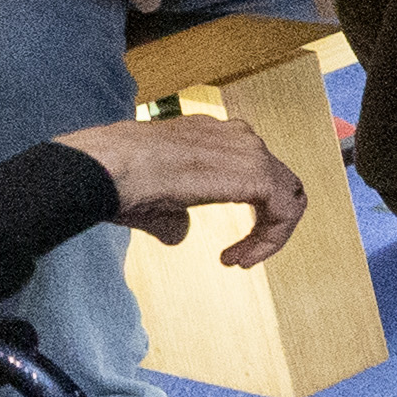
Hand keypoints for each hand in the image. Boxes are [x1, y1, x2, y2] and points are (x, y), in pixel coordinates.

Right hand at [60, 112, 306, 263]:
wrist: (108, 167)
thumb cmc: (119, 178)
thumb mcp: (154, 199)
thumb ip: (176, 214)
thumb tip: (179, 234)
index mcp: (214, 136)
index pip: (255, 173)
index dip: (252, 214)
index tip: (229, 249)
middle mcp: (236, 137)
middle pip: (278, 185)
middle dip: (264, 226)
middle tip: (240, 257)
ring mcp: (249, 150)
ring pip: (288, 198)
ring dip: (269, 237)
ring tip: (241, 261)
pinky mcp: (257, 173)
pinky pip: (286, 210)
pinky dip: (272, 240)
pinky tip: (243, 258)